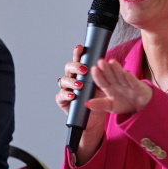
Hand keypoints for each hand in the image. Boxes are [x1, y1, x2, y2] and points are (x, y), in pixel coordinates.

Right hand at [55, 45, 106, 162]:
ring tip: (80, 85)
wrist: (95, 120)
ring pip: (64, 80)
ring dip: (72, 81)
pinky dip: (66, 94)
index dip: (78, 53)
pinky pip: (60, 95)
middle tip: (84, 69)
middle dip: (75, 66)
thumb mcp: (105, 87)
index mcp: (82, 73)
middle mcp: (72, 79)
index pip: (79, 60)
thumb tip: (107, 62)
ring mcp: (66, 89)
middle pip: (69, 68)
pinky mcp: (63, 101)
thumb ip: (103, 76)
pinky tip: (72, 95)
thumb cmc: (99, 101)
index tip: (80, 48)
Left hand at [86, 58, 152, 115]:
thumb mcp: (110, 106)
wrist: (141, 106)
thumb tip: (86, 104)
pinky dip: (130, 78)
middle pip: (111, 76)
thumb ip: (99, 105)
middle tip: (100, 61)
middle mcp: (117, 83)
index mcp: (109, 87)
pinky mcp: (138, 87)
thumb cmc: (124, 103)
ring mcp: (128, 84)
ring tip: (112, 61)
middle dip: (106, 69)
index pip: (102, 81)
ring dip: (117, 69)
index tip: (93, 69)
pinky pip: (134, 82)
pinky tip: (127, 73)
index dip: (98, 76)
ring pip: (121, 76)